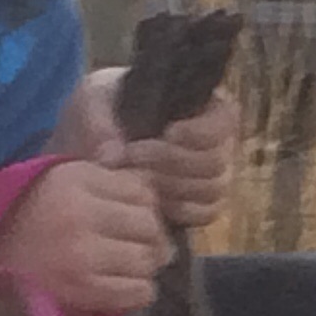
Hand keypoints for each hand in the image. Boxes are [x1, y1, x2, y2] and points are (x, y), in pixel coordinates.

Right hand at [0, 157, 165, 315]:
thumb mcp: (58, 180)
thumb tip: (152, 194)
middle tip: (142, 247)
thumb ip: (104, 181)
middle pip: (149, 225)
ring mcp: (82, 254)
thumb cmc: (24, 216)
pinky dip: (139, 291)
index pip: (142, 192)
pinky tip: (124, 286)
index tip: (136, 219)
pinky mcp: (81, 290)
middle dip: (152, 238)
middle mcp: (80, 213)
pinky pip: (137, 292)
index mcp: (76, 179)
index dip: (147, 208)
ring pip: (147, 260)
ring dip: (145, 266)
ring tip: (130, 267)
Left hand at [56, 70, 238, 231]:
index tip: (167, 132)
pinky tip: (149, 202)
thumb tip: (114, 156)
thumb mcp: (92, 101)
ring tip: (134, 178)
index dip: (200, 131)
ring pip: (212, 189)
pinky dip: (178, 211)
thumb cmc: (101, 111)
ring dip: (171, 187)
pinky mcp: (200, 204)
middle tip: (133, 157)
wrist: (90, 142)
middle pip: (216, 160)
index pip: (225, 119)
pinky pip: (205, 213)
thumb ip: (99, 122)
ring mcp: (211, 176)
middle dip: (173, 162)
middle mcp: (215, 142)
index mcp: (201, 106)